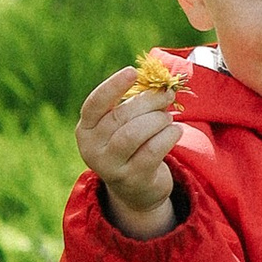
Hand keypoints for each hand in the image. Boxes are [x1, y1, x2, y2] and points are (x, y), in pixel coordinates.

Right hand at [76, 65, 184, 238]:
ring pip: (135, 133)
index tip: (133, 72)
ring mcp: (110, 166)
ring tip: (168, 118)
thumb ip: (134, 103)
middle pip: (121, 116)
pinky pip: (153, 150)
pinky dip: (169, 135)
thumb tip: (160, 80)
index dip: (113, 86)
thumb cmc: (132, 146)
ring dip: (158, 120)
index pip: (94, 104)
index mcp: (86, 130)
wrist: (137, 189)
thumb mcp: (124, 125)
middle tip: (166, 96)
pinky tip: (175, 131)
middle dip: (149, 101)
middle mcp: (92, 149)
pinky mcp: (132, 179)